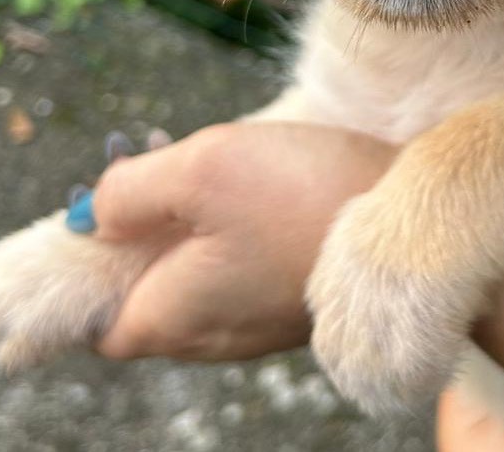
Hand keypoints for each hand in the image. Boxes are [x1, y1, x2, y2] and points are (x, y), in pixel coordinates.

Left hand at [90, 121, 395, 360]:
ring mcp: (261, 322)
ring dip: (192, 231)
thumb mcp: (201, 169)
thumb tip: (93, 214)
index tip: (103, 210)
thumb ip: (129, 191)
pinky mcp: (300, 300)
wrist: (417, 222)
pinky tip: (260, 189)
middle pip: (148, 295)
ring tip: (212, 170)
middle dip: (142, 236)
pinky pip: (244, 275)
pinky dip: (235, 237)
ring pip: (198, 281)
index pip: (97, 322)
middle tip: (159, 168)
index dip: (87, 269)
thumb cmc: (303, 197)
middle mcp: (213, 336)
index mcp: (173, 317)